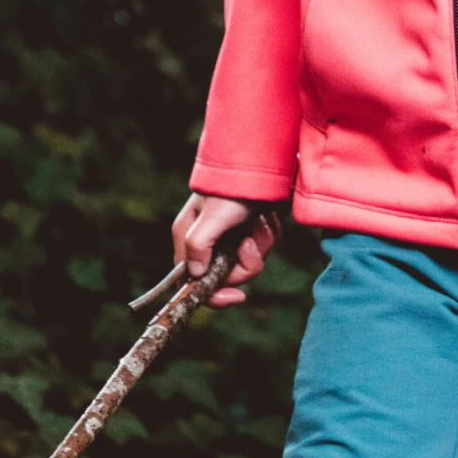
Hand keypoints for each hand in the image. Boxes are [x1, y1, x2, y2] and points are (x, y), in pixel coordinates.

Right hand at [171, 193, 277, 309]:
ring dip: (260, 243)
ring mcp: (230, 235)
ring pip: (249, 261)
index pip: (193, 281)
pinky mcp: (249, 229)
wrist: (262, 161)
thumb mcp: (212, 217)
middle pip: (228, 275)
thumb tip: (194, 275)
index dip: (214, 294)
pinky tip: (267, 216)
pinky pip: (263, 246)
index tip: (237, 296)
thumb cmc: (232, 188)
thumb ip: (199, 245)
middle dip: (245, 262)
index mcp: (189, 237)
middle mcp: (208, 240)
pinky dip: (269, 233)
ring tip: (259, 221)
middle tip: (249, 243)